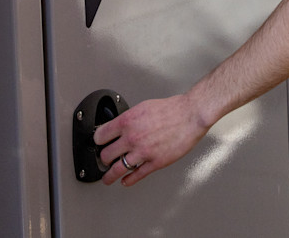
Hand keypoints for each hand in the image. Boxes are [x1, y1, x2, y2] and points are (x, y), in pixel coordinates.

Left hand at [94, 93, 210, 185]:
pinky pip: (137, 175)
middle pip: (106, 155)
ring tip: (107, 179)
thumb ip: (129, 119)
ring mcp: (143, 152)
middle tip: (103, 160)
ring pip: (117, 170)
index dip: (98, 141)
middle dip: (103, 159)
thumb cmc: (171, 109)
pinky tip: (125, 181)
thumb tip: (120, 127)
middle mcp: (132, 138)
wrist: (190, 115)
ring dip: (109, 176)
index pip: (100, 136)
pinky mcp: (155, 163)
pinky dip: (128, 180)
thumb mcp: (142, 107)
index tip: (98, 144)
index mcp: (127, 121)